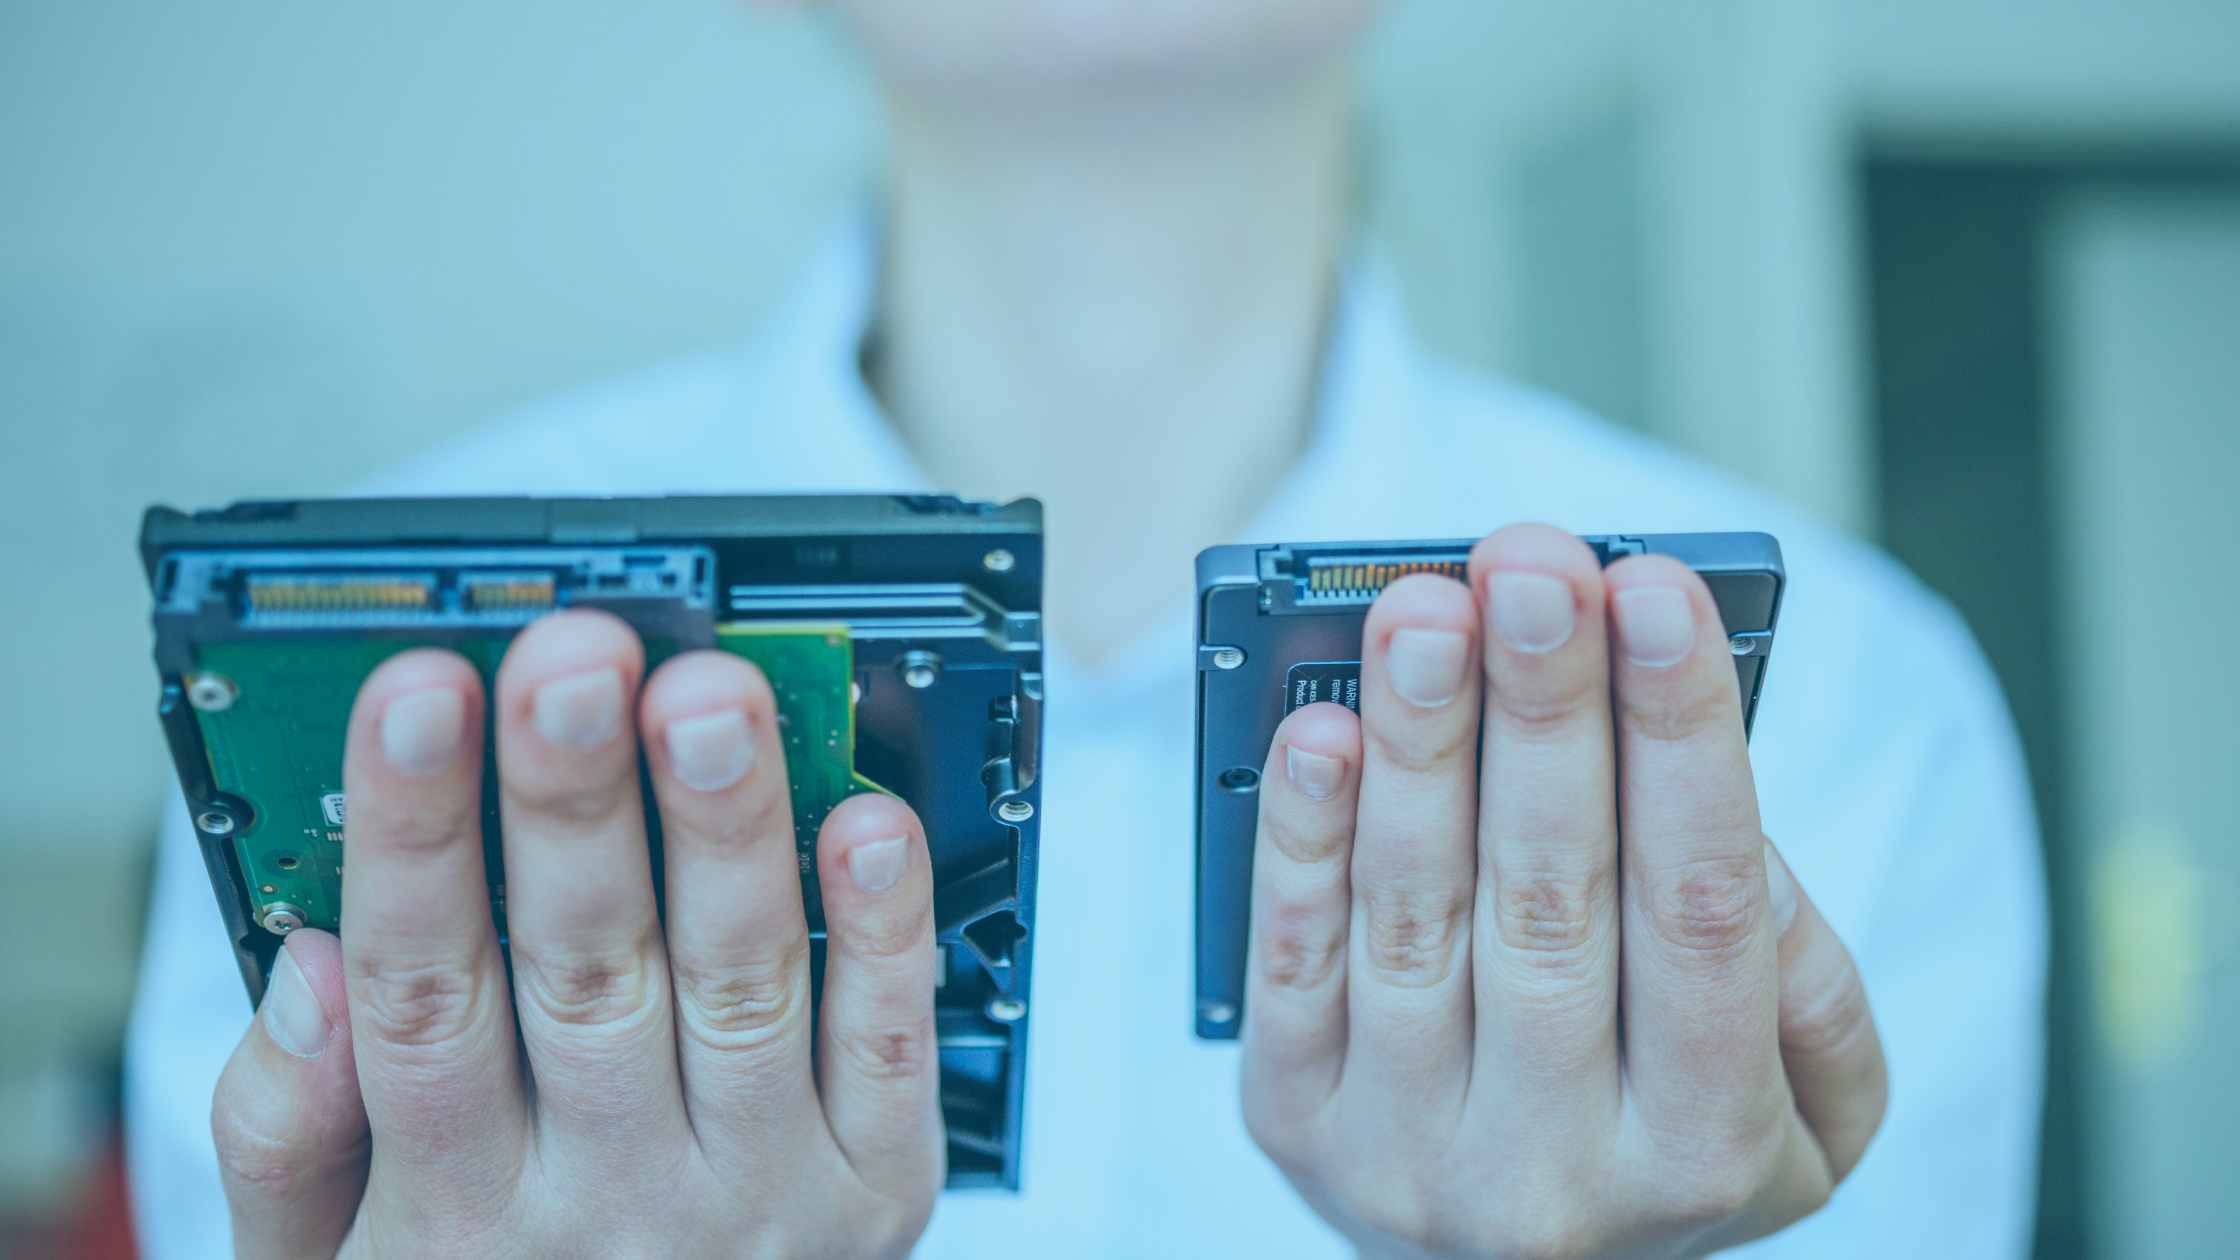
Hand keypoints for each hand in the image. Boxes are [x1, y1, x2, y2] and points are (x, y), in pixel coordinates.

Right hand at [209, 610, 942, 1257]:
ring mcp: (754, 1195)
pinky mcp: (873, 1195)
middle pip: (584, 969)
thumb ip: (291, 1134)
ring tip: (715, 701)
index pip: (422, 988)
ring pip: (738, 985)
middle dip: (577, 803)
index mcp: (454, 1201)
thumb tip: (314, 964)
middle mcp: (607, 1195)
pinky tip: (867, 818)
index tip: (418, 695)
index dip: (416, 834)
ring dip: (728, 834)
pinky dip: (884, 934)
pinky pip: (887, 1050)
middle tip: (575, 662)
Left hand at [1240, 524, 1886, 1258]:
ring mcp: (1407, 1154)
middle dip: (1543, 711)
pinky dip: (1300, 839)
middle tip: (1533, 568)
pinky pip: (1291, 963)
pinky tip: (1319, 731)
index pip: (1701, 910)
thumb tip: (1714, 797)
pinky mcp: (1294, 1123)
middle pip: (1553, 898)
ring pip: (1415, 914)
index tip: (1658, 592)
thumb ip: (1798, 968)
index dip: (1680, 741)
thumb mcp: (1809, 1102)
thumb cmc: (1667, 1139)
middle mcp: (1555, 1171)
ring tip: (1422, 610)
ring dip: (1417, 744)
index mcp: (1708, 1150)